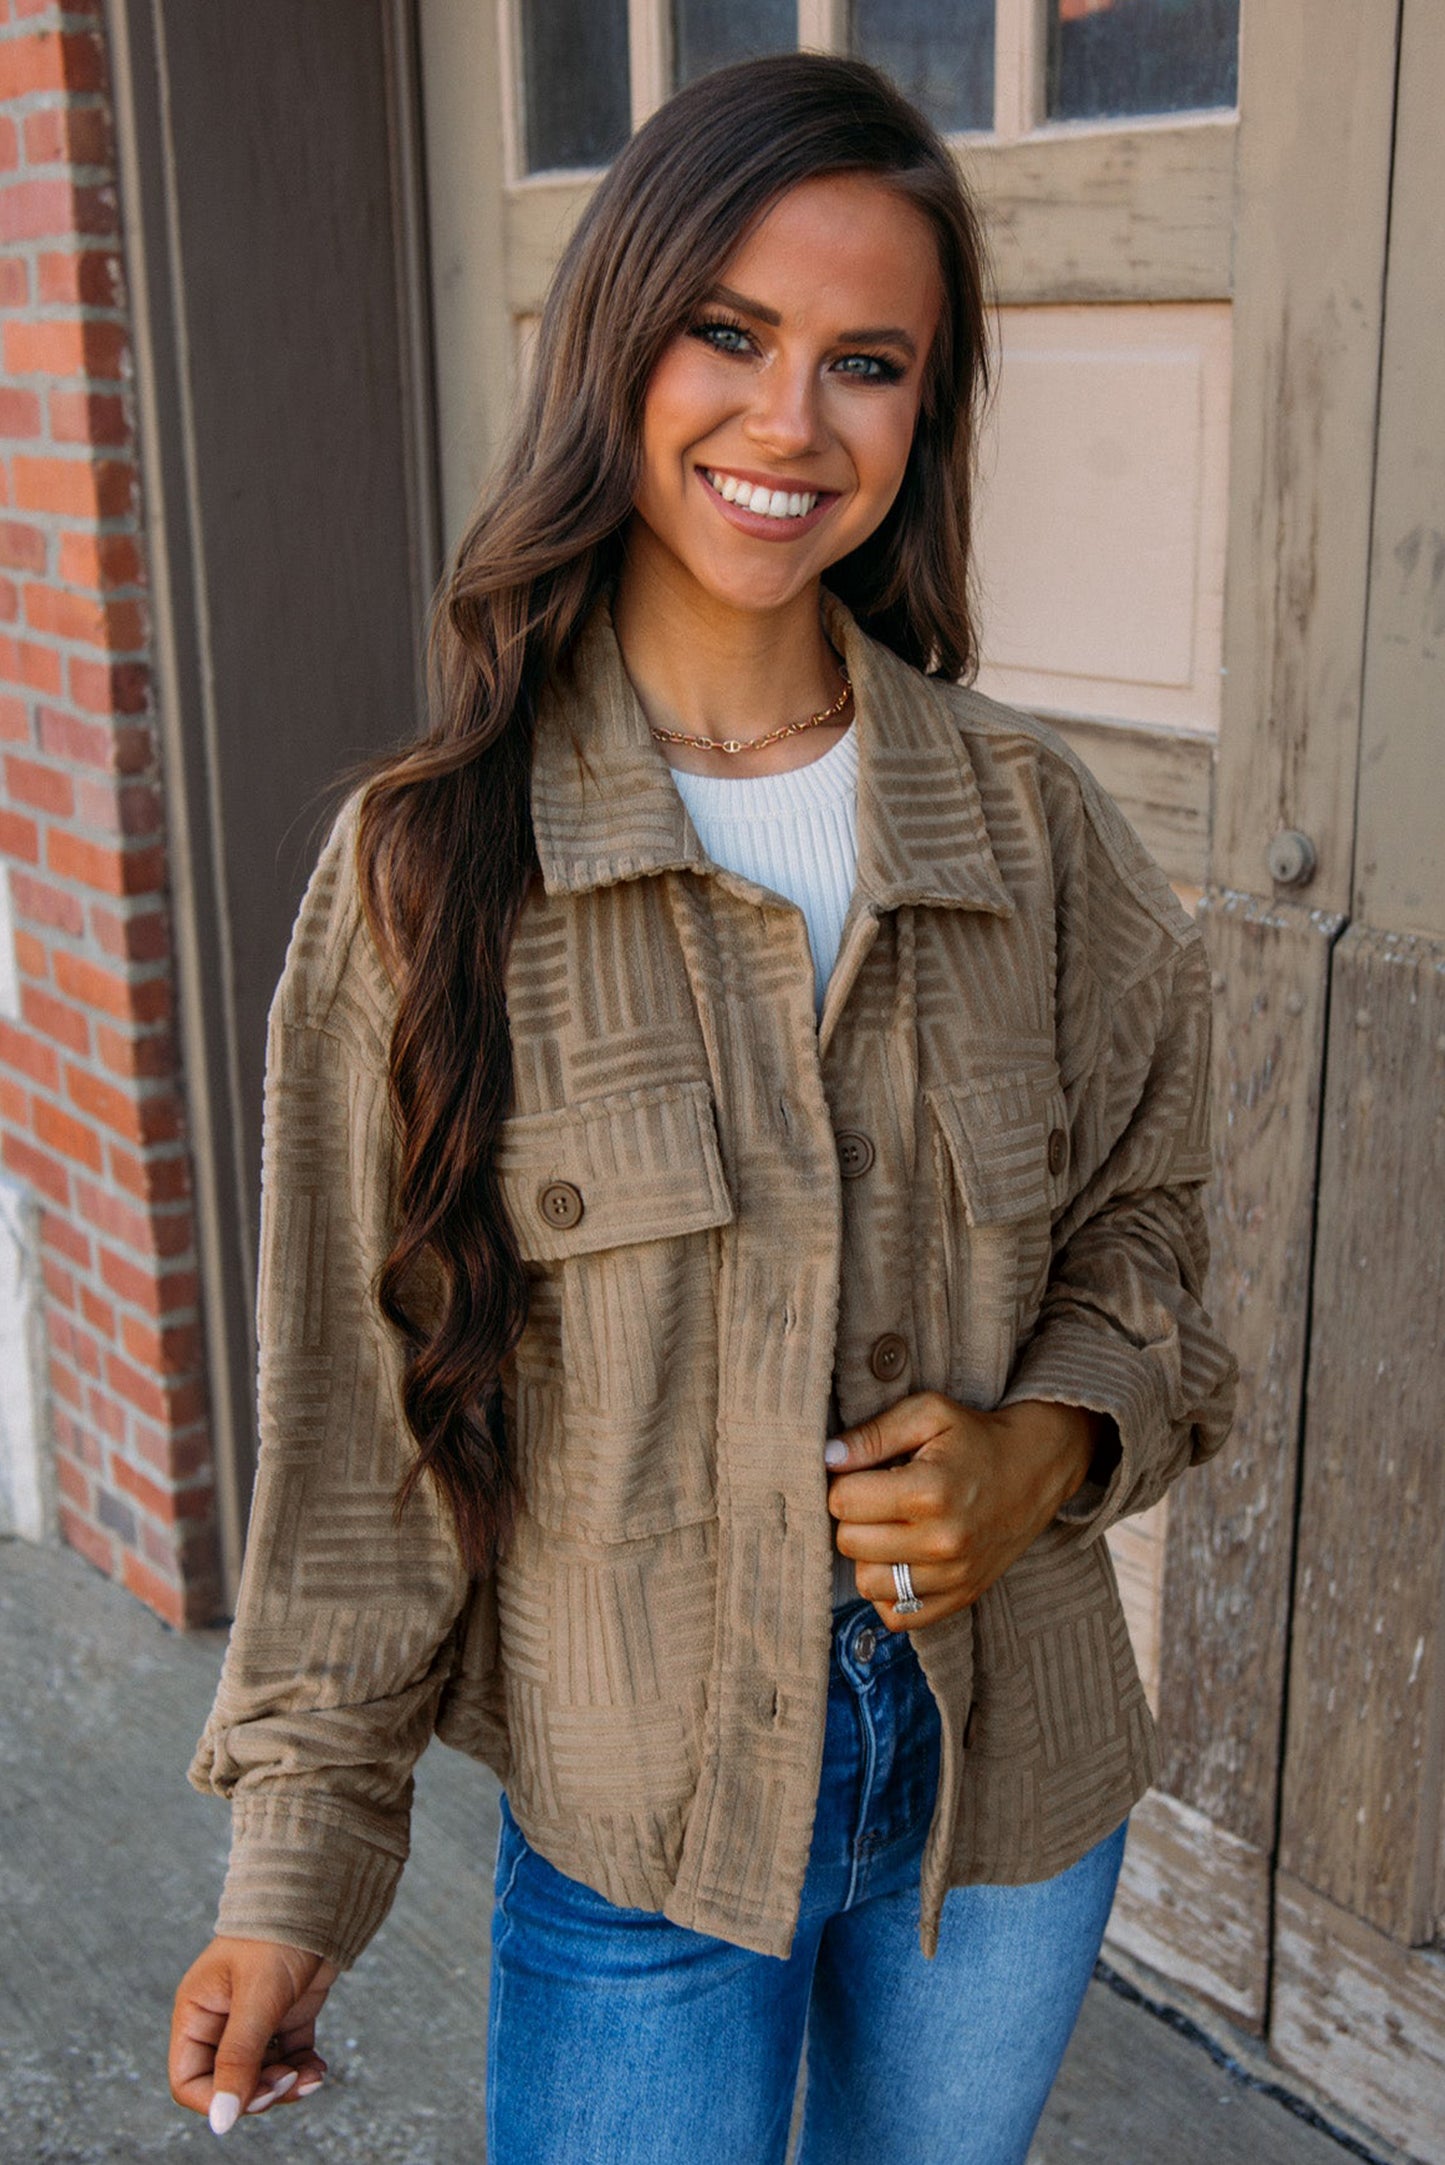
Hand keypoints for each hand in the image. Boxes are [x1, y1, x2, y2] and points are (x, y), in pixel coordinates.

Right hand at [169, 1934, 338, 2132]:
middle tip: (286, 2081)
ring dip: (285, 2085)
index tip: (255, 2096)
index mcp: (198, 2013)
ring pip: (262, 2076)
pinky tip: (317, 2069)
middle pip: (229, 2084)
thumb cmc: (278, 1936)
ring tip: (309, 2075)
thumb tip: (221, 2123)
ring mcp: (255, 2019)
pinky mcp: (287, 2015)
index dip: (217, 2100)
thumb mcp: (256, 1999)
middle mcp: (221, 2021)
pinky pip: (289, 2059)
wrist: (321, 1894)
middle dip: (258, 2092)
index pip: (190, 2081)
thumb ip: (237, 2060)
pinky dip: (303, 2069)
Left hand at [825, 1392, 1107, 1630]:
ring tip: (889, 1528)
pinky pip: (898, 1617)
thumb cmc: (976, 1436)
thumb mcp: (928, 1413)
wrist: (1037, 1468)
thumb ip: (873, 1434)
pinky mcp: (961, 1597)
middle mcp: (941, 1542)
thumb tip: (827, 1457)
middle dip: (852, 1517)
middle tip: (876, 1498)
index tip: (863, 1472)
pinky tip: (901, 1559)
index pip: (842, 1501)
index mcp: (928, 1491)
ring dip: (868, 1556)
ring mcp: (953, 1576)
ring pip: (867, 1584)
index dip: (843, 1481)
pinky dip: (889, 1593)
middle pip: (849, 1543)